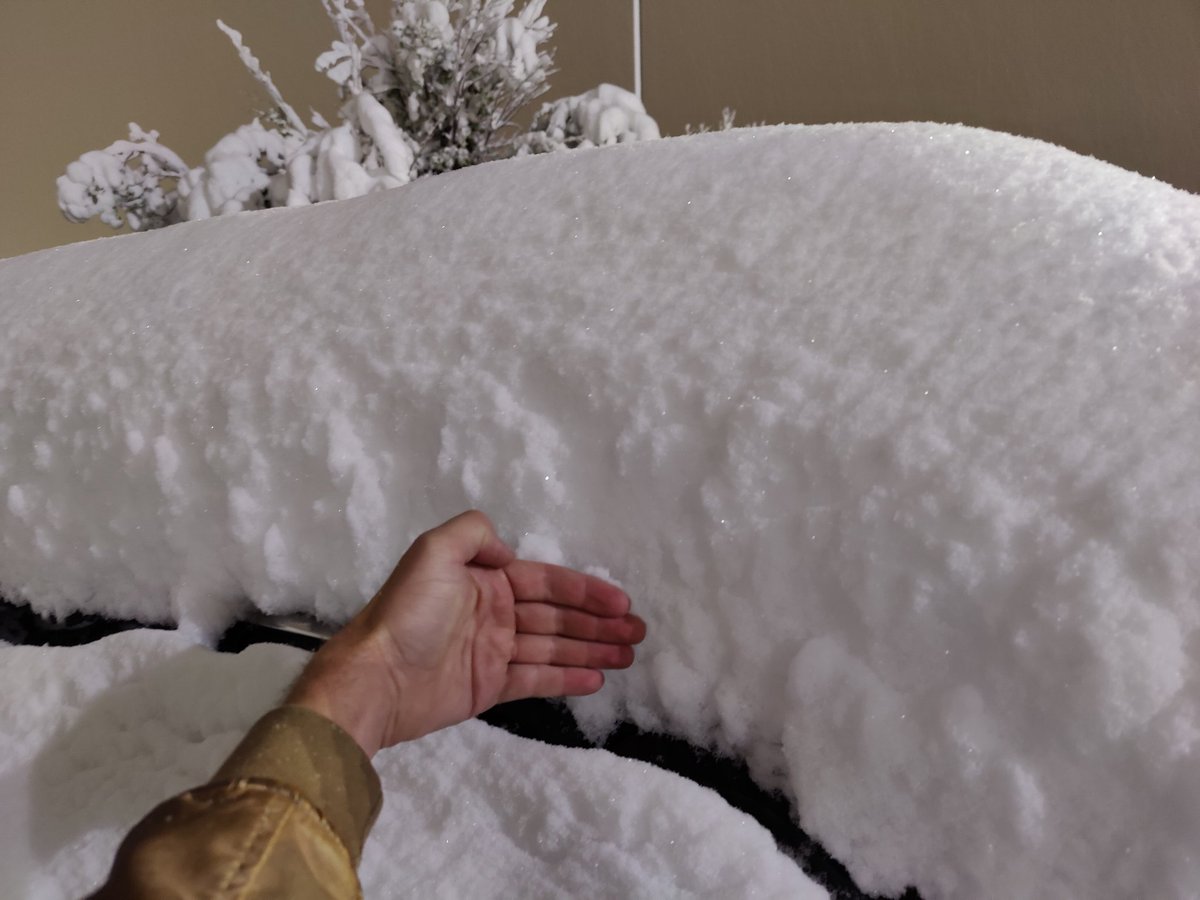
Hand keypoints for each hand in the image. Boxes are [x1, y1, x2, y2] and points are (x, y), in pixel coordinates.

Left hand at [287, 510, 645, 755]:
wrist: (375, 679)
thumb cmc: (407, 613)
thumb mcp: (434, 552)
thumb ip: (473, 534)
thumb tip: (508, 549)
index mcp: (486, 580)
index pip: (547, 583)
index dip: (586, 592)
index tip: (621, 602)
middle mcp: (494, 612)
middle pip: (557, 617)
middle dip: (599, 623)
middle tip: (639, 632)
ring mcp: (493, 652)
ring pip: (554, 648)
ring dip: (593, 649)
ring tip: (629, 655)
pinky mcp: (489, 687)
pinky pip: (537, 679)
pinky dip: (568, 678)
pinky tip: (597, 678)